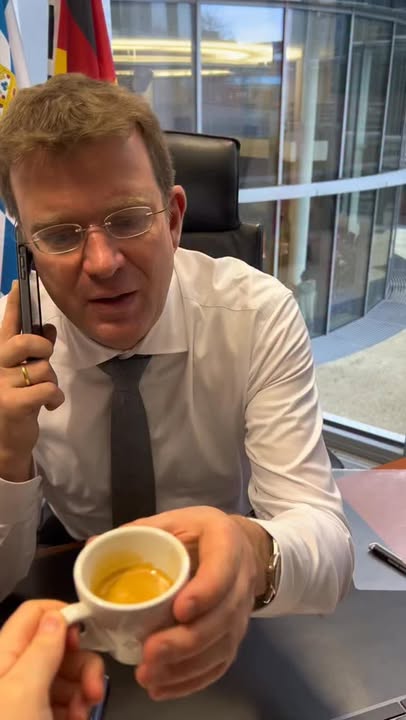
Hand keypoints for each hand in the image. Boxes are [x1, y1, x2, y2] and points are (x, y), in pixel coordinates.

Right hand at [0, 281, 63, 481]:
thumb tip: (47, 328)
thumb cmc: (19, 400)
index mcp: (1, 355)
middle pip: (24, 342)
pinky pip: (47, 390)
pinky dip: (54, 399)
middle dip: (42, 348)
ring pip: (43, 370)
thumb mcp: (27, 373)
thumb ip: (35, 351)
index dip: (14, 305)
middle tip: (44, 360)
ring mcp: (2, 385)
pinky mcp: (12, 404)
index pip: (7, 325)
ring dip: (52, 383)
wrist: (7, 440)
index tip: (18, 284)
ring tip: (43, 395)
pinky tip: (47, 406)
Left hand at [0, 599, 104, 719]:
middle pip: (56, 647)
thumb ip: (42, 649)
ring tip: (84, 713)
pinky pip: (61, 701)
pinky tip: (78, 719)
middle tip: (93, 689)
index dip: (63, 616)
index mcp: (3, 654)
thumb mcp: (24, 692)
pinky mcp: (34, 716)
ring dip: (82, 691)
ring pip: (64, 675)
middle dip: (82, 665)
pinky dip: (75, 708)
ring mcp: (22, 697)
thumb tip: (58, 615)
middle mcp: (12, 671)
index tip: (87, 635)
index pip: (34, 613)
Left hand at [131, 506, 269, 700]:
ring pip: (221, 646)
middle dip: (185, 640)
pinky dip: (191, 680)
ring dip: (185, 667)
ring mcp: (240, 613)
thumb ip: (138, 531)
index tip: (178, 610)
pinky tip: (163, 687)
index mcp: (224, 542)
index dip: (204, 593)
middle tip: (149, 653)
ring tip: (148, 675)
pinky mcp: (234, 636)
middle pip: (222, 617)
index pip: (221, 570)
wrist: (239, 548)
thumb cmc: (199, 532)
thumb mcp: (174, 520)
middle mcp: (240, 580)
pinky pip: (219, 664)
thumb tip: (92, 546)